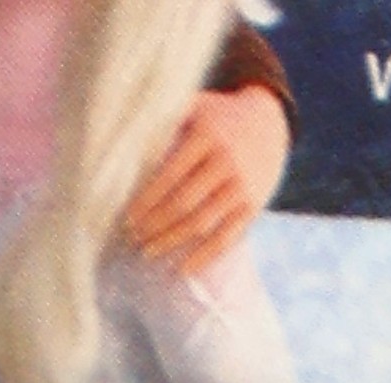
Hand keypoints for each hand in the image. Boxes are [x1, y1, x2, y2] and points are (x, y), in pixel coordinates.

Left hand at [126, 85, 290, 274]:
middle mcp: (226, 162)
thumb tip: (120, 147)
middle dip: (154, 225)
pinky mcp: (253, 207)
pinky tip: (185, 269)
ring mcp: (242, 188)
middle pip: (182, 203)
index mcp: (206, 136)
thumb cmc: (218, 116)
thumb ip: (162, 121)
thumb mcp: (194, 106)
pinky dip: (206, 256)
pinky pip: (228, 237)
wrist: (269, 123)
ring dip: (172, 241)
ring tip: (148, 252)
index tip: (125, 217)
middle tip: (131, 238)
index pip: (169, 175)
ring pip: (202, 223)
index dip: (145, 200)